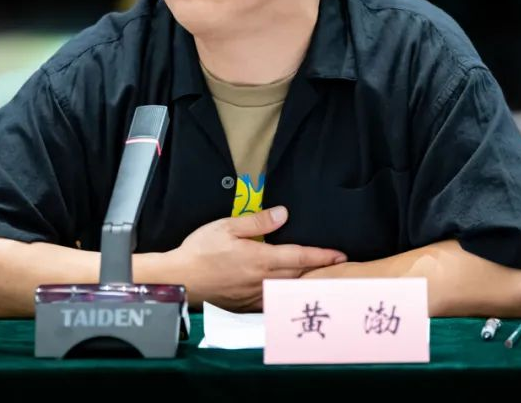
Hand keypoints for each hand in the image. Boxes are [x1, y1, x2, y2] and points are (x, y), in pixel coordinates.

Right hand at [166, 206, 346, 311]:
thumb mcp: (227, 226)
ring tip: (320, 279)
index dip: (322, 256)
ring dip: (305, 284)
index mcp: (261, 258)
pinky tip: (289, 293)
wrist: (181, 280)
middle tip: (339, 268)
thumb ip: (257, 221)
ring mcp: (255, 295)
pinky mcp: (246, 305)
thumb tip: (283, 214)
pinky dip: (286, 296)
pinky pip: (273, 301)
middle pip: (299, 275)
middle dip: (320, 272)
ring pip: (288, 290)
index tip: (340, 256)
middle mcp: (263, 280)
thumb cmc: (200, 251)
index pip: (300, 256)